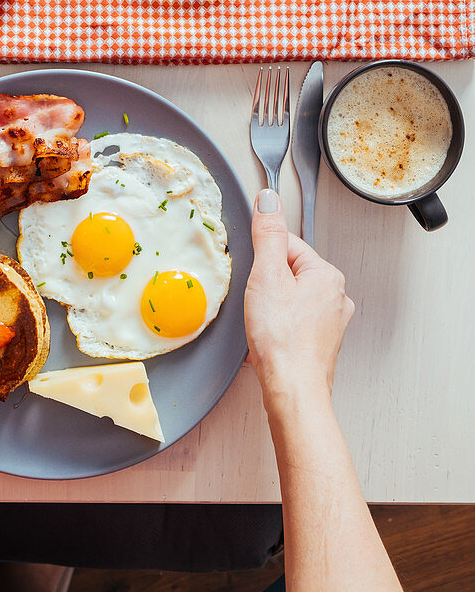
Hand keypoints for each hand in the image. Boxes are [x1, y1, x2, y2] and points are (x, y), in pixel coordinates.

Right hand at [244, 189, 354, 406]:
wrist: (293, 393)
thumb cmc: (283, 339)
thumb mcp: (267, 275)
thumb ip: (268, 234)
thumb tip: (269, 199)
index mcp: (327, 275)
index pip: (286, 245)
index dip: (262, 260)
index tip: (255, 278)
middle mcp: (335, 297)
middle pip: (287, 273)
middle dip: (265, 287)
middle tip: (258, 304)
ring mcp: (330, 324)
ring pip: (288, 300)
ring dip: (269, 310)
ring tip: (263, 326)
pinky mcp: (319, 346)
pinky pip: (291, 325)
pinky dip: (276, 331)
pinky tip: (267, 341)